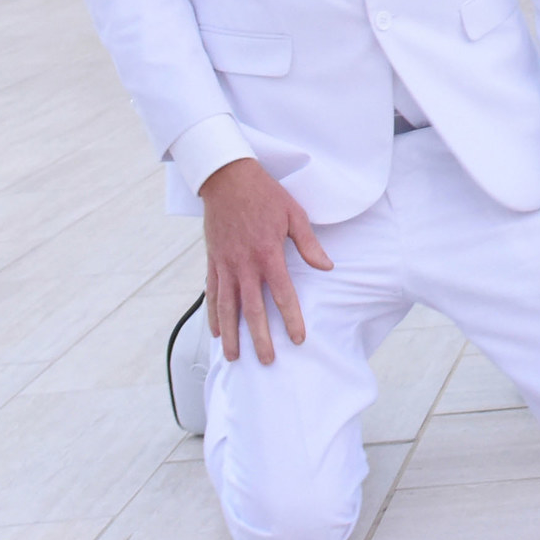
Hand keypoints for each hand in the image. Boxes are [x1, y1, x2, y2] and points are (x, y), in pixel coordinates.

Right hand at [200, 158, 333, 364]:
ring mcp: (225, 264)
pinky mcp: (213, 261)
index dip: (291, 318)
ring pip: (227, 307)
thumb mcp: (294, 214)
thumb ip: (309, 244)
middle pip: (252, 309)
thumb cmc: (265, 194)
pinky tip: (216, 332)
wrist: (227, 178)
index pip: (282, 294)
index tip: (298, 339)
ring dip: (231, 334)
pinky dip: (213, 314)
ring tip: (234, 357)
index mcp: (267, 253)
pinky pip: (211, 293)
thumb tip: (327, 267)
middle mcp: (244, 264)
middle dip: (259, 337)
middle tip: (267, 361)